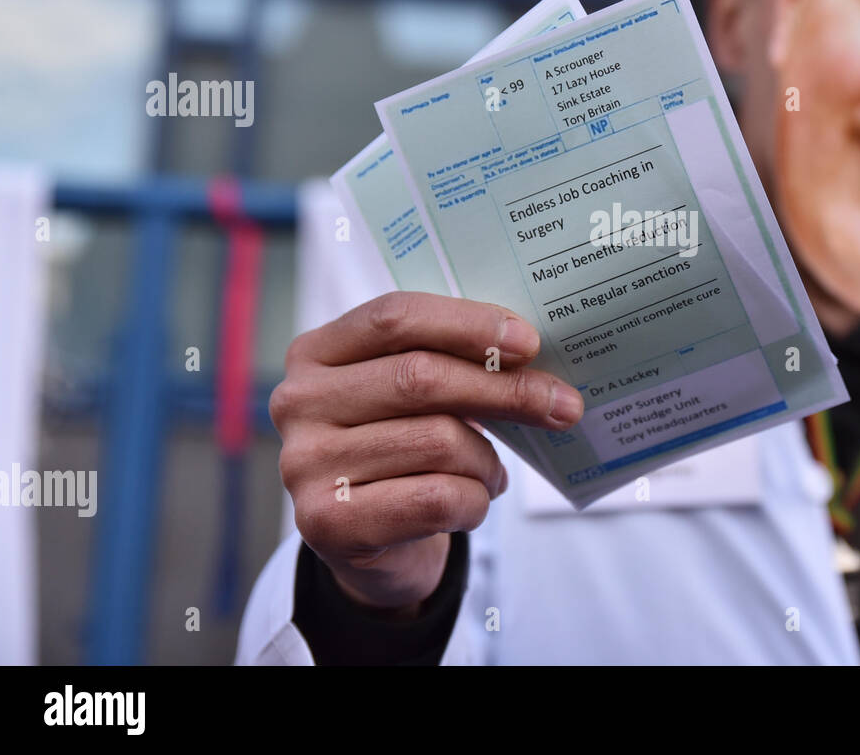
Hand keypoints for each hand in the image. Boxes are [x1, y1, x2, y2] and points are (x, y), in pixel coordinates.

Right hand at [270, 291, 582, 613]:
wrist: (367, 543)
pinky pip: (435, 499)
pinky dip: (474, 501)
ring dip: (487, 460)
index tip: (529, 342)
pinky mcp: (326, 523)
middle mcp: (297, 402)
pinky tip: (472, 502)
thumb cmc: (402, 451)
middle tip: (562, 404)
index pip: (395, 317)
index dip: (468, 324)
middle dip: (505, 390)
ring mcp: (304, 464)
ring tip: (493, 473)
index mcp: (317, 353)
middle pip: (419, 377)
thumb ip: (450, 364)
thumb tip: (535, 358)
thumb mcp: (412, 397)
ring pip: (438, 441)